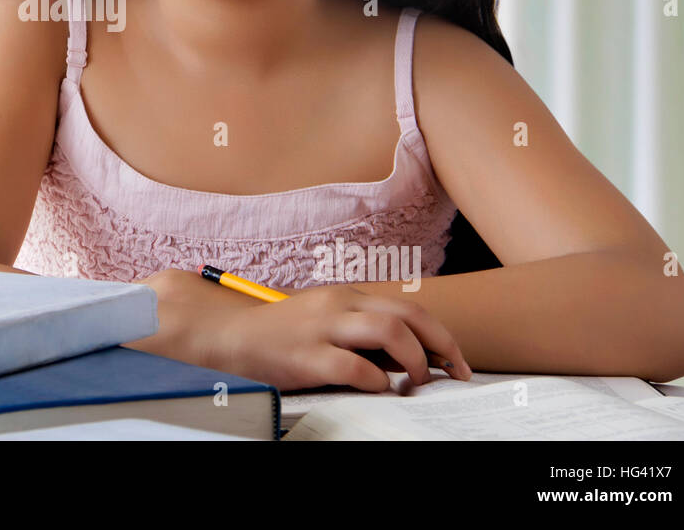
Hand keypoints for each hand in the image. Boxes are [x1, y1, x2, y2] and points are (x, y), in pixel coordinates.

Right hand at [212, 283, 472, 392]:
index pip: (407, 308)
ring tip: (414, 382)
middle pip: (409, 316)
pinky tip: (375, 389)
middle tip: (454, 373)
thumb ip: (359, 330)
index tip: (453, 360)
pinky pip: (356, 368)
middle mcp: (338, 305)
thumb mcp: (323, 320)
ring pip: (390, 334)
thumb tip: (405, 356)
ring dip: (414, 361)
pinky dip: (376, 381)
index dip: (439, 335)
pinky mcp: (307, 356)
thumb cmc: (279, 335)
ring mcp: (323, 329)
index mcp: (345, 296)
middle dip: (442, 346)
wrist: (229, 337)